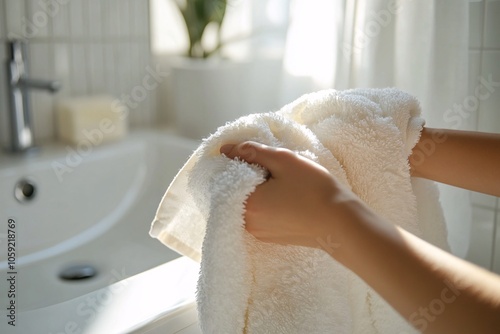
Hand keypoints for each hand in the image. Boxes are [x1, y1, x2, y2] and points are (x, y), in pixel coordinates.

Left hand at [220, 141, 361, 248]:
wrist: (340, 224)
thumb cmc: (314, 190)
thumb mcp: (283, 161)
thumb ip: (252, 152)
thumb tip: (225, 149)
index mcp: (247, 205)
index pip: (229, 178)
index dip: (244, 163)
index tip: (264, 159)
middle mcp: (247, 223)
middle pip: (238, 192)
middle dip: (252, 177)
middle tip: (278, 170)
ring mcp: (259, 233)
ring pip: (250, 204)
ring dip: (260, 191)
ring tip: (284, 184)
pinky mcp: (271, 238)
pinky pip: (260, 216)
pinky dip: (268, 204)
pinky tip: (287, 198)